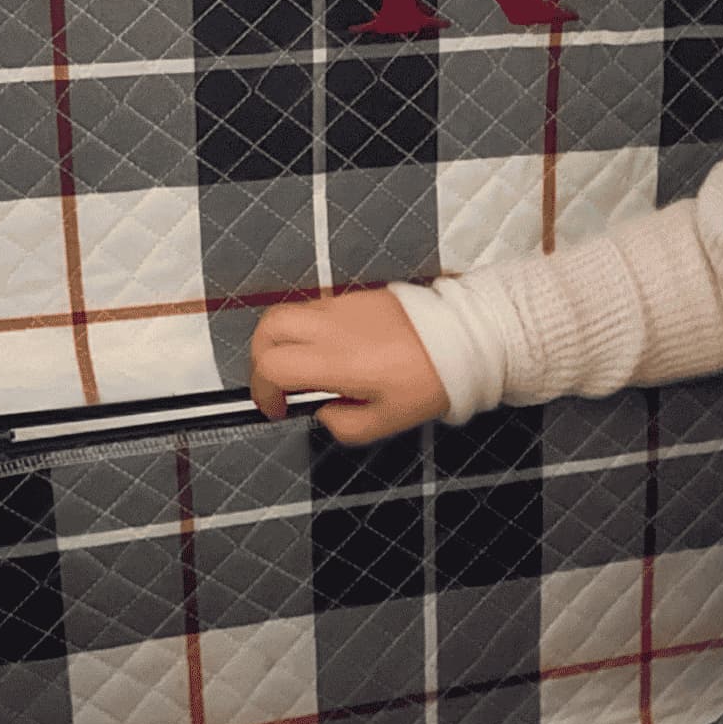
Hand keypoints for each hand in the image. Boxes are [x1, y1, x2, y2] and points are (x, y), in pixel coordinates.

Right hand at [248, 288, 449, 444]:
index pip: (273, 367)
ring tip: (299, 368)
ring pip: (287, 313)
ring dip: (280, 341)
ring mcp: (341, 306)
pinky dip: (304, 330)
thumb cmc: (428, 381)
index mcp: (336, 361)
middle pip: (267, 329)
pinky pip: (313, 308)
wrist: (462, 340)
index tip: (278, 409)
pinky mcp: (354, 297)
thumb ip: (343, 426)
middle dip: (260, 359)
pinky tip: (326, 351)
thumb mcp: (386, 422)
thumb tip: (323, 414)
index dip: (264, 392)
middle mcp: (331, 327)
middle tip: (277, 384)